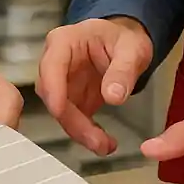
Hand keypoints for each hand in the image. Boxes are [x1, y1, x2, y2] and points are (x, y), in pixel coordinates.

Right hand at [36, 17, 152, 155]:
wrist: (124, 43)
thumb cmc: (123, 38)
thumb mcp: (131, 49)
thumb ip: (123, 70)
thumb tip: (113, 96)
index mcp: (65, 41)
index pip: (52, 64)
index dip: (52, 88)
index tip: (59, 111)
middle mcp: (56, 62)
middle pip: (53, 94)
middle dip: (72, 120)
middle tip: (97, 140)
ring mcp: (61, 82)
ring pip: (60, 112)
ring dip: (79, 132)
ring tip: (105, 145)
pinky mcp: (70, 99)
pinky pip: (71, 120)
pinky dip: (86, 134)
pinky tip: (104, 142)